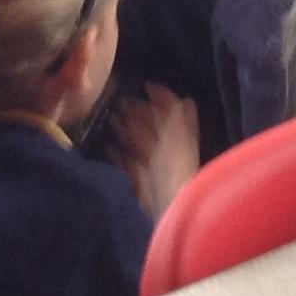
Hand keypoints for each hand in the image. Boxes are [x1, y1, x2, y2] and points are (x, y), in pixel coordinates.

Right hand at [114, 83, 200, 218]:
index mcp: (180, 139)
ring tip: (112, 120)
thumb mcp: (178, 136)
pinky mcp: (140, 184)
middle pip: (153, 129)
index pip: (170, 113)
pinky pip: (128, 166)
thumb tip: (186, 98)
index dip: (161, 99)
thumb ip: (178, 118)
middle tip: (121, 102)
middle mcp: (168, 152)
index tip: (146, 86)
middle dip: (139, 114)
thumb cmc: (174, 169)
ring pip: (140, 145)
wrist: (167, 208)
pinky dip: (119, 156)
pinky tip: (109, 148)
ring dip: (126, 131)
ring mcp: (154, 169)